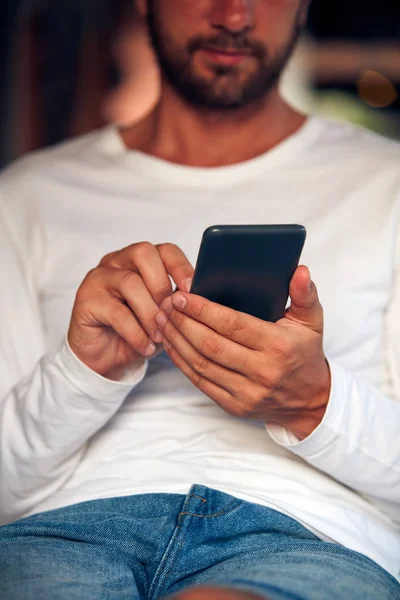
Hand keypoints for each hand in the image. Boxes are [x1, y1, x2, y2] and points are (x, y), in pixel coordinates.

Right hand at [68, 243, 192, 379]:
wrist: (107, 358)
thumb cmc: (140, 331)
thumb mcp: (166, 315)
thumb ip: (180, 302)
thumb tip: (204, 297)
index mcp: (141, 260)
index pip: (165, 249)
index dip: (181, 267)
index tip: (192, 290)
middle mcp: (118, 261)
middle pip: (143, 253)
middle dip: (162, 285)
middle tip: (170, 314)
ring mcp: (99, 278)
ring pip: (129, 282)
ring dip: (150, 313)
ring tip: (159, 336)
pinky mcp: (85, 300)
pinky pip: (116, 312)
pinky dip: (136, 333)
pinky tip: (146, 347)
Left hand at [155, 266, 330, 439]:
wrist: (311, 401)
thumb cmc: (305, 353)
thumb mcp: (312, 321)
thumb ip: (304, 293)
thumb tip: (300, 270)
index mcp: (279, 346)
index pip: (233, 324)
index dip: (203, 310)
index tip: (182, 295)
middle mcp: (263, 372)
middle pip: (211, 344)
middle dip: (183, 322)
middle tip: (167, 304)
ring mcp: (247, 393)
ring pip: (201, 363)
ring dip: (177, 340)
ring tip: (163, 319)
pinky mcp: (235, 406)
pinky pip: (200, 382)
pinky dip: (181, 362)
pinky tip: (171, 343)